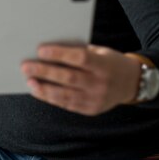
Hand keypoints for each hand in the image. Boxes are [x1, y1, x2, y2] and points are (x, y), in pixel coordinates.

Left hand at [20, 44, 140, 115]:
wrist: (132, 83)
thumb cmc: (110, 62)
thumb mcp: (99, 51)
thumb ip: (78, 51)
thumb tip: (49, 50)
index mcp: (104, 65)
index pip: (79, 59)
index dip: (59, 54)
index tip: (40, 50)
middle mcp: (101, 83)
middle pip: (68, 78)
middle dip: (44, 72)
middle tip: (26, 66)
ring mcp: (96, 99)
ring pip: (65, 95)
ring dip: (44, 88)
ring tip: (29, 81)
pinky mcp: (91, 110)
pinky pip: (67, 104)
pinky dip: (51, 98)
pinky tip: (39, 91)